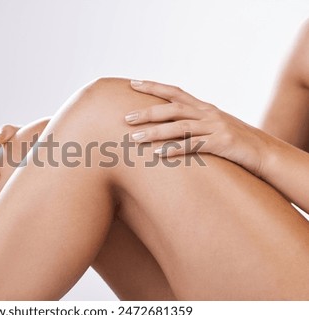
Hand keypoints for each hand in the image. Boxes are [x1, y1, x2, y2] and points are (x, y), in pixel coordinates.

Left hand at [127, 79, 276, 176]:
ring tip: (134, 138)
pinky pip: (194, 146)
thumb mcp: (212, 126)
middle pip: (172, 108)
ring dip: (155, 132)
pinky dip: (174, 149)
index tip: (132, 83)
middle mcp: (208, 113)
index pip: (174, 92)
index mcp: (203, 107)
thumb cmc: (232, 141)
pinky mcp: (222, 143)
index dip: (153, 86)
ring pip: (179, 127)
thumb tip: (167, 126)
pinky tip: (158, 154)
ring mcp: (216, 127)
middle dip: (147, 112)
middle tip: (126, 118)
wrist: (264, 152)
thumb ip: (192, 123)